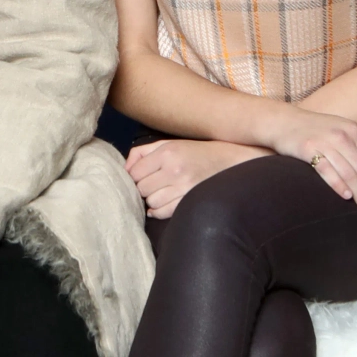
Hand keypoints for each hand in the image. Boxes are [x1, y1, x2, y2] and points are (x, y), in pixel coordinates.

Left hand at [125, 139, 265, 218]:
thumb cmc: (197, 152)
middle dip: (143, 188)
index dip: (134, 177)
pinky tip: (166, 201)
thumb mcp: (170, 144)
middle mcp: (174, 170)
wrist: (232, 160)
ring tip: (163, 191)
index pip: (134, 173)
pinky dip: (159, 210)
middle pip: (141, 189)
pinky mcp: (190, 201)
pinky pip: (163, 212)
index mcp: (167, 153)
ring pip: (151, 202)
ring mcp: (183, 188)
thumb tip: (124, 169)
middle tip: (154, 184)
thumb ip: (142, 153)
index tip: (142, 177)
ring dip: (153, 199)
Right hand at [259, 106, 356, 213]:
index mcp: (355, 131)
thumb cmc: (318, 131)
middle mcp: (342, 135)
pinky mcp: (308, 149)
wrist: (284, 122)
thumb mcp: (346, 134)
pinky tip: (346, 197)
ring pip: (350, 173)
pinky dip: (338, 184)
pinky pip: (327, 170)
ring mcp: (325, 142)